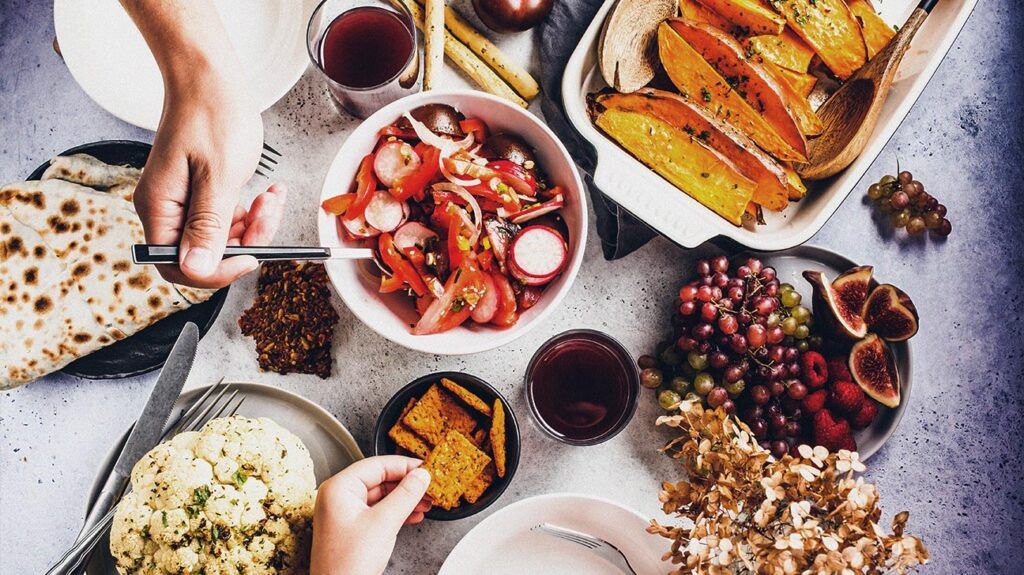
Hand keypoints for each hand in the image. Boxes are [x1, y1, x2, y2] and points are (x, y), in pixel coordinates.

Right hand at [133, 63, 283, 287]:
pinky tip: (268, 193)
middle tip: (267, 214)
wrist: (209, 77)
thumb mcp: (217, 175)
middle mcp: (167, 210)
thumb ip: (208, 225)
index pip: (178, 266)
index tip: (250, 257)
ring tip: (271, 197)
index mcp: (159, 208)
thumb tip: (194, 269)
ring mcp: (185, 202)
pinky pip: (229, 219)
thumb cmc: (212, 115)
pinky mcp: (202, 192)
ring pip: (223, 238)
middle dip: (244, 242)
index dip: (216, 271)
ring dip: (254, 226)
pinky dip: (252, 212)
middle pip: (205, 254)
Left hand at [310, 456, 431, 574]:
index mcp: (339, 488)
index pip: (377, 465)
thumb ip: (405, 495)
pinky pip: (377, 512)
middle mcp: (339, 497)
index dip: (404, 466)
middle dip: (406, 485)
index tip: (426, 468)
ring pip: (381, 497)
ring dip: (405, 499)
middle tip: (429, 486)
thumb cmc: (348, 563)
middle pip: (379, 479)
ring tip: (426, 502)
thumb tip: (421, 476)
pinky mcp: (352, 529)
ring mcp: (344, 513)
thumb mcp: (384, 523)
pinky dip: (396, 513)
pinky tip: (414, 516)